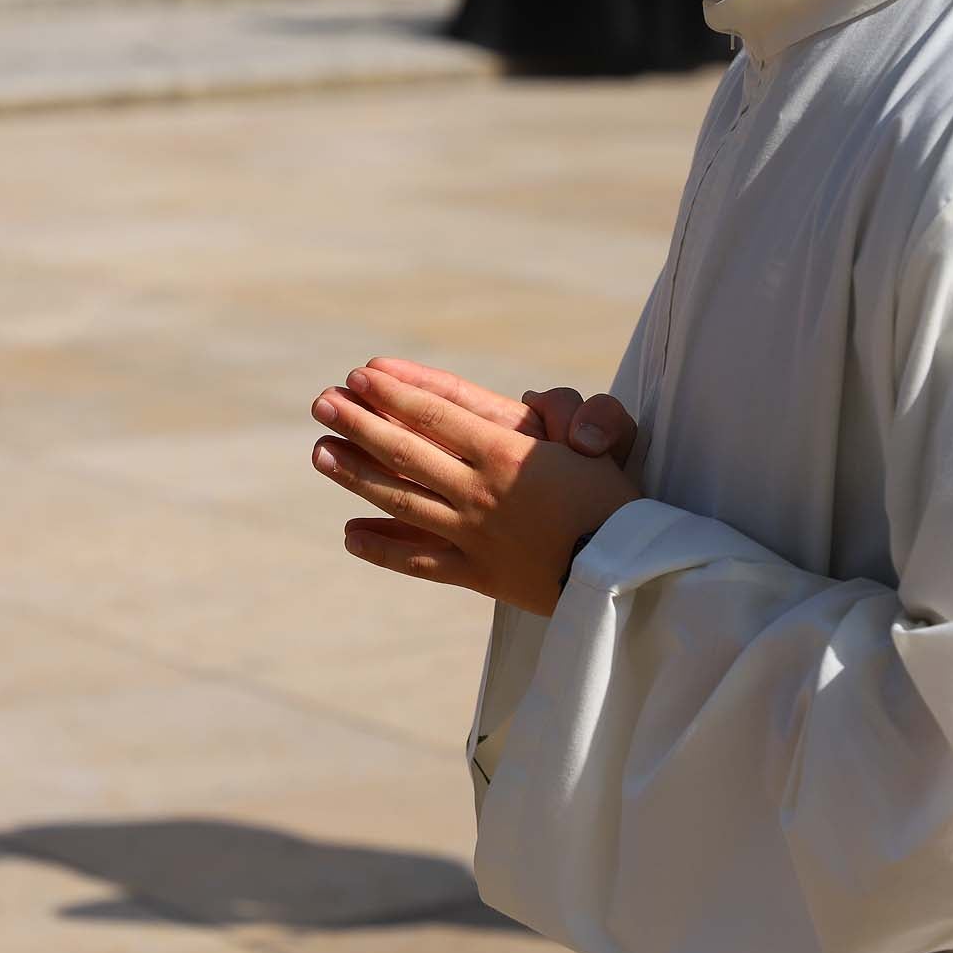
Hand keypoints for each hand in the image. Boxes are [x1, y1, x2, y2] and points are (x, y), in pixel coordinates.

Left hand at [310, 365, 640, 615]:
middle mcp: (481, 490)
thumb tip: (545, 414)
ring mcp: (474, 534)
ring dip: (357, 474)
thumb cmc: (621, 500)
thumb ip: (572, 415)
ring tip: (320, 452)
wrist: (632, 576)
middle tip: (322, 402)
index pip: (437, 414)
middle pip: (407, 451)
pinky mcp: (479, 572)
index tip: (360, 376)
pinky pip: (421, 560)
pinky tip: (350, 535)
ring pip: (403, 499)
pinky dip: (384, 547)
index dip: (395, 394)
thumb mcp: (601, 444)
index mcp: (508, 453)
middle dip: (360, 423)